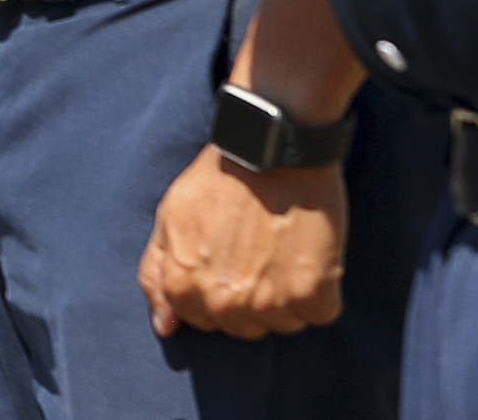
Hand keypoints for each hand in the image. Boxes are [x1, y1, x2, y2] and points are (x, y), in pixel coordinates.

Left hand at [140, 146, 348, 338]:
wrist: (271, 150)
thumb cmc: (218, 180)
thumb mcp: (169, 218)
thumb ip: (157, 275)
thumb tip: (166, 327)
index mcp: (184, 287)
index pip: (203, 321)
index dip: (218, 290)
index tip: (230, 262)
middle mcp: (224, 303)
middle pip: (245, 327)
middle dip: (251, 297)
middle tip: (258, 253)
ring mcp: (269, 302)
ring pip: (284, 324)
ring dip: (288, 296)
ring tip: (282, 250)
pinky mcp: (312, 293)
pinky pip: (320, 314)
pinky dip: (320, 290)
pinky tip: (308, 254)